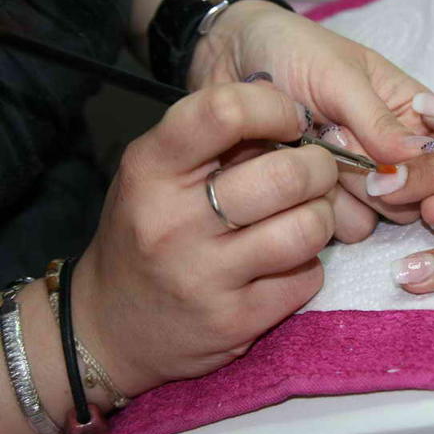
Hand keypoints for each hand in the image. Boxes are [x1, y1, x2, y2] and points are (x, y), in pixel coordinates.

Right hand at [71, 82, 336, 395]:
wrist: (111, 325)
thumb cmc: (147, 231)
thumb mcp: (156, 173)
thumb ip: (214, 141)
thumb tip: (293, 114)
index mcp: (150, 168)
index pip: (225, 112)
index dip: (276, 108)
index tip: (292, 120)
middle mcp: (173, 221)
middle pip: (286, 175)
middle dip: (319, 167)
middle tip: (317, 171)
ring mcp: (203, 276)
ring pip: (308, 228)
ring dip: (322, 216)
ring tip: (308, 214)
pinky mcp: (234, 320)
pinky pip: (308, 277)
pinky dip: (309, 265)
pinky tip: (287, 262)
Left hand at [188, 0, 433, 241]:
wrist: (229, 58)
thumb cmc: (293, 51)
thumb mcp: (338, 75)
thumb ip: (377, 119)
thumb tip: (417, 160)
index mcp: (409, 116)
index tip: (433, 206)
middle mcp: (386, 155)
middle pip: (410, 202)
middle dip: (378, 184)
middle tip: (336, 139)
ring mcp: (350, 182)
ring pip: (369, 221)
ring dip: (338, 193)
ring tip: (307, 144)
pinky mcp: (314, 200)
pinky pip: (327, 226)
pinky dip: (307, 203)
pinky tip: (286, 166)